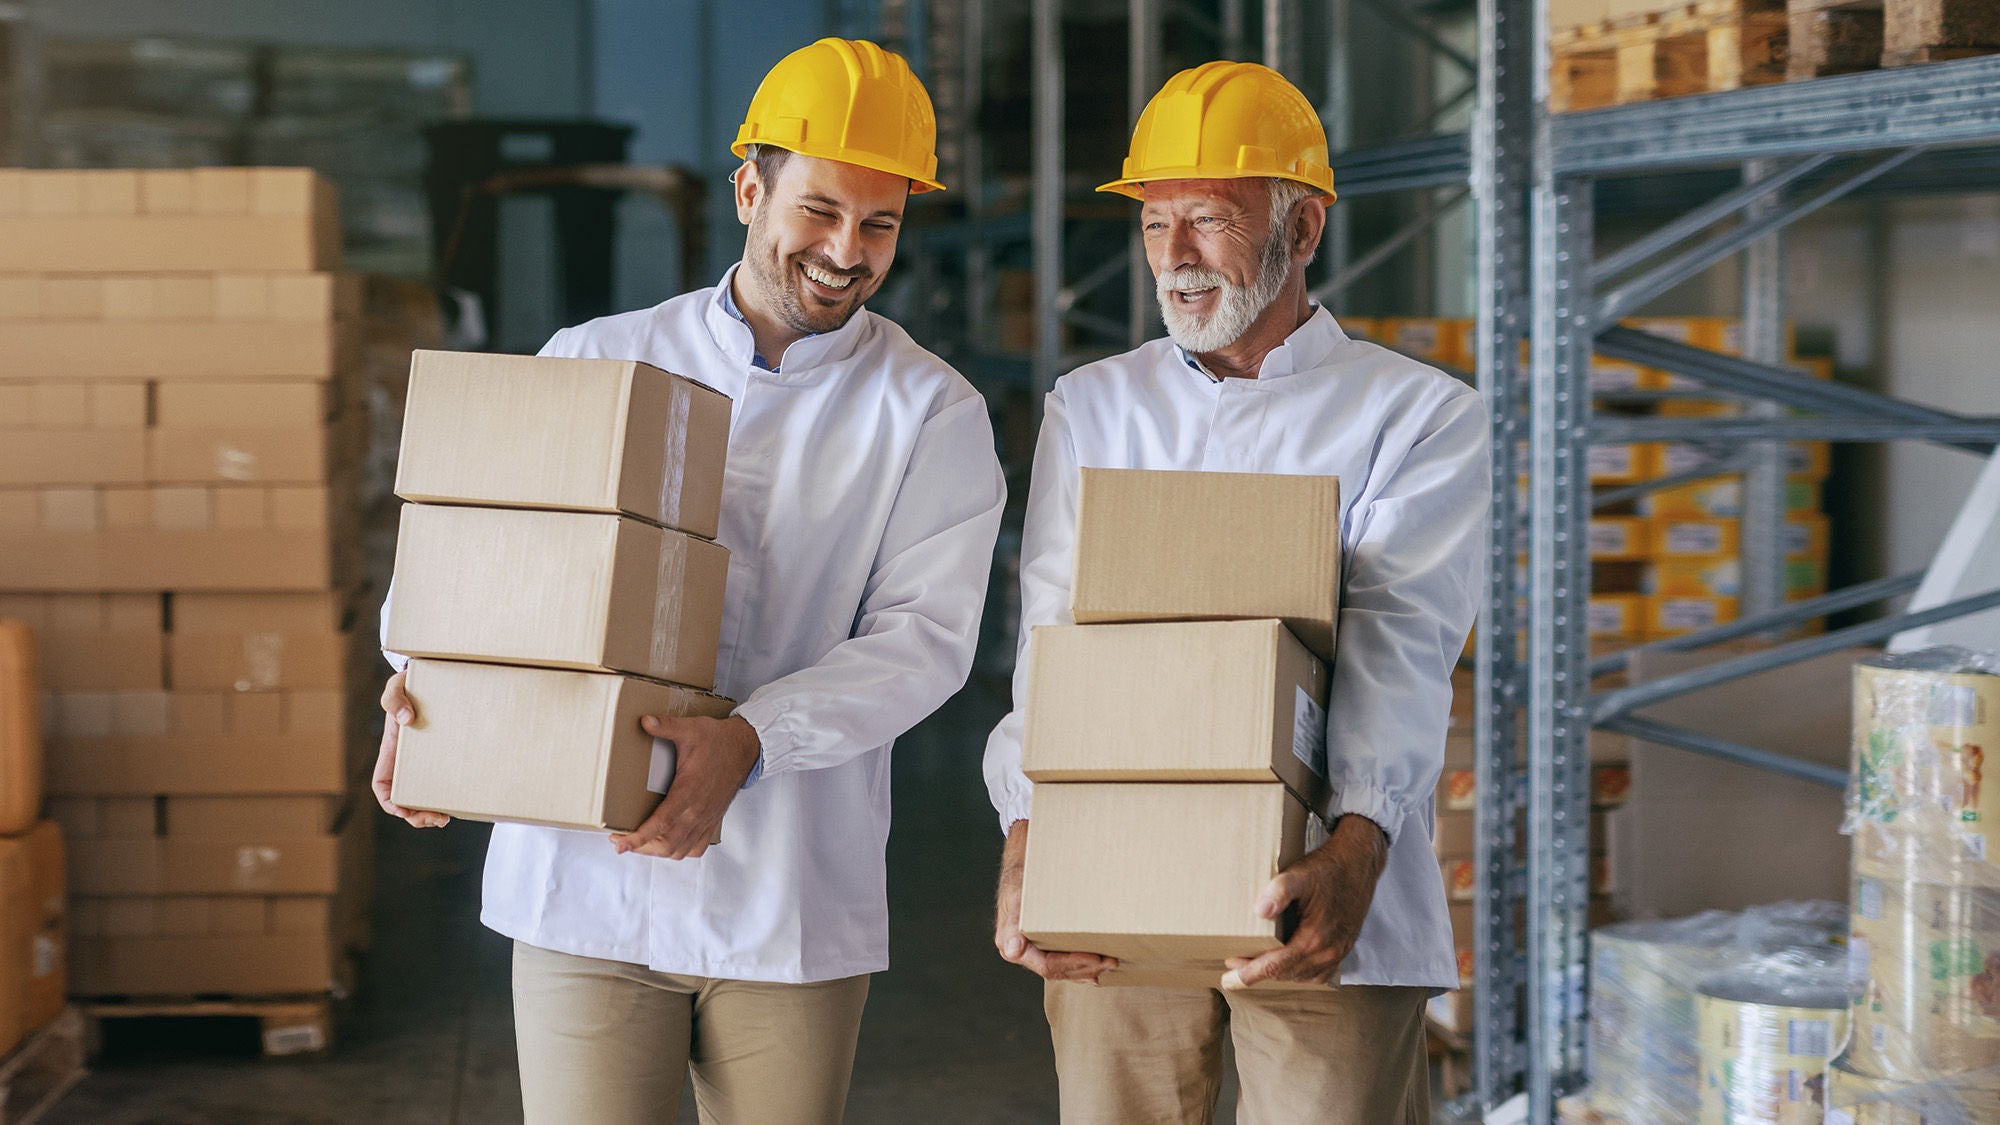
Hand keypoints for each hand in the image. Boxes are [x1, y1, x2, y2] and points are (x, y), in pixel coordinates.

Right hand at [373, 671, 449, 827]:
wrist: (434, 676)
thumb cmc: (410, 683)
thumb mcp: (396, 687)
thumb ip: (394, 699)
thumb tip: (406, 720)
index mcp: (392, 752)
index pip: (383, 785)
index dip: (389, 802)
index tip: (403, 810)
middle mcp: (408, 762)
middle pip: (406, 799)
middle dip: (416, 815)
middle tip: (437, 819)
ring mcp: (428, 761)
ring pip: (426, 796)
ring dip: (432, 812)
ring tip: (445, 817)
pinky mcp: (447, 757)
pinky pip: (446, 782)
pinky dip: (450, 796)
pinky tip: (461, 800)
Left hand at [610, 714, 760, 859]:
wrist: (746, 748)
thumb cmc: (718, 740)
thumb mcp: (691, 729)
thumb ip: (667, 726)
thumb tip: (644, 721)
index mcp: (689, 791)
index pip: (661, 823)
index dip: (638, 837)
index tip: (620, 844)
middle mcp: (698, 811)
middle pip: (667, 844)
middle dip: (640, 847)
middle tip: (620, 840)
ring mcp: (706, 818)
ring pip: (679, 850)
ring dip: (657, 851)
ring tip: (639, 844)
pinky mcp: (712, 820)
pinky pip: (696, 848)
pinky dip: (678, 851)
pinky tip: (668, 844)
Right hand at [994, 820, 1117, 982]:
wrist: (1025, 856)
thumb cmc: (1022, 872)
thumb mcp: (1016, 893)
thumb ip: (1013, 923)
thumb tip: (1012, 950)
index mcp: (1013, 944)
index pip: (1047, 966)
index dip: (1072, 965)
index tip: (1095, 959)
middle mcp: (1024, 950)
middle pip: (1058, 971)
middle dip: (1085, 969)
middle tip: (1111, 962)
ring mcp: (1035, 946)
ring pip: (1063, 968)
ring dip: (1088, 968)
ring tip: (1110, 963)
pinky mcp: (1046, 939)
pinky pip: (1065, 958)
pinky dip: (1082, 964)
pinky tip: (1097, 966)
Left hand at [1223, 814, 1388, 988]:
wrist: (1359, 865)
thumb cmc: (1327, 869)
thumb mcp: (1300, 874)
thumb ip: (1279, 891)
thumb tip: (1259, 911)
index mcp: (1315, 938)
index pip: (1276, 966)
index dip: (1249, 975)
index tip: (1228, 980)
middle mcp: (1328, 952)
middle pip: (1286, 974)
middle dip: (1258, 973)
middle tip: (1234, 964)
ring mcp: (1338, 953)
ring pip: (1301, 976)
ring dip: (1278, 973)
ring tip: (1255, 964)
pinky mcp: (1342, 949)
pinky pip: (1318, 973)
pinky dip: (1298, 972)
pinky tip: (1287, 964)